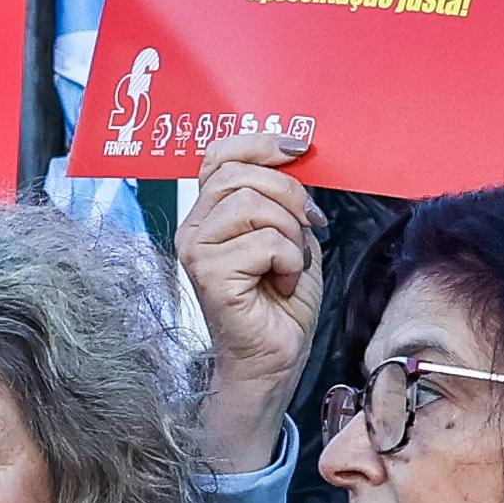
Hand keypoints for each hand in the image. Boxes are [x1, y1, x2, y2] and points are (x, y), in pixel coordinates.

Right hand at [182, 128, 326, 475]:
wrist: (274, 359)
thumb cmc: (281, 303)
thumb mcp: (289, 237)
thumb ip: (283, 200)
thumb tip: (296, 159)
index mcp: (210, 212)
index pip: (221, 155)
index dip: (260, 143)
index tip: (300, 147)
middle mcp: (194, 227)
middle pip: (242, 176)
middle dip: (290, 197)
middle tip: (308, 228)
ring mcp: (196, 250)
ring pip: (255, 206)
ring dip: (291, 235)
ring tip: (289, 265)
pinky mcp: (209, 273)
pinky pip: (265, 242)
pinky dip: (290, 261)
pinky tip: (281, 283)